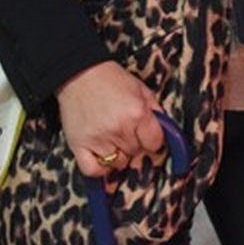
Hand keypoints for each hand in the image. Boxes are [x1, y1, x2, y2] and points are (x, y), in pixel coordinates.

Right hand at [56, 60, 164, 176]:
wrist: (79, 73)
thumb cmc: (110, 80)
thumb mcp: (140, 88)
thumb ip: (155, 110)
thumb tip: (165, 130)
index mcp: (137, 113)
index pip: (155, 143)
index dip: (152, 139)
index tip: (147, 135)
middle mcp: (119, 128)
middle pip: (136, 152)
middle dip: (134, 143)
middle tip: (125, 130)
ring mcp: (99, 139)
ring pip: (118, 163)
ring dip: (118, 154)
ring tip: (112, 138)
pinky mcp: (79, 145)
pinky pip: (93, 170)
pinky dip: (99, 168)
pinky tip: (101, 155)